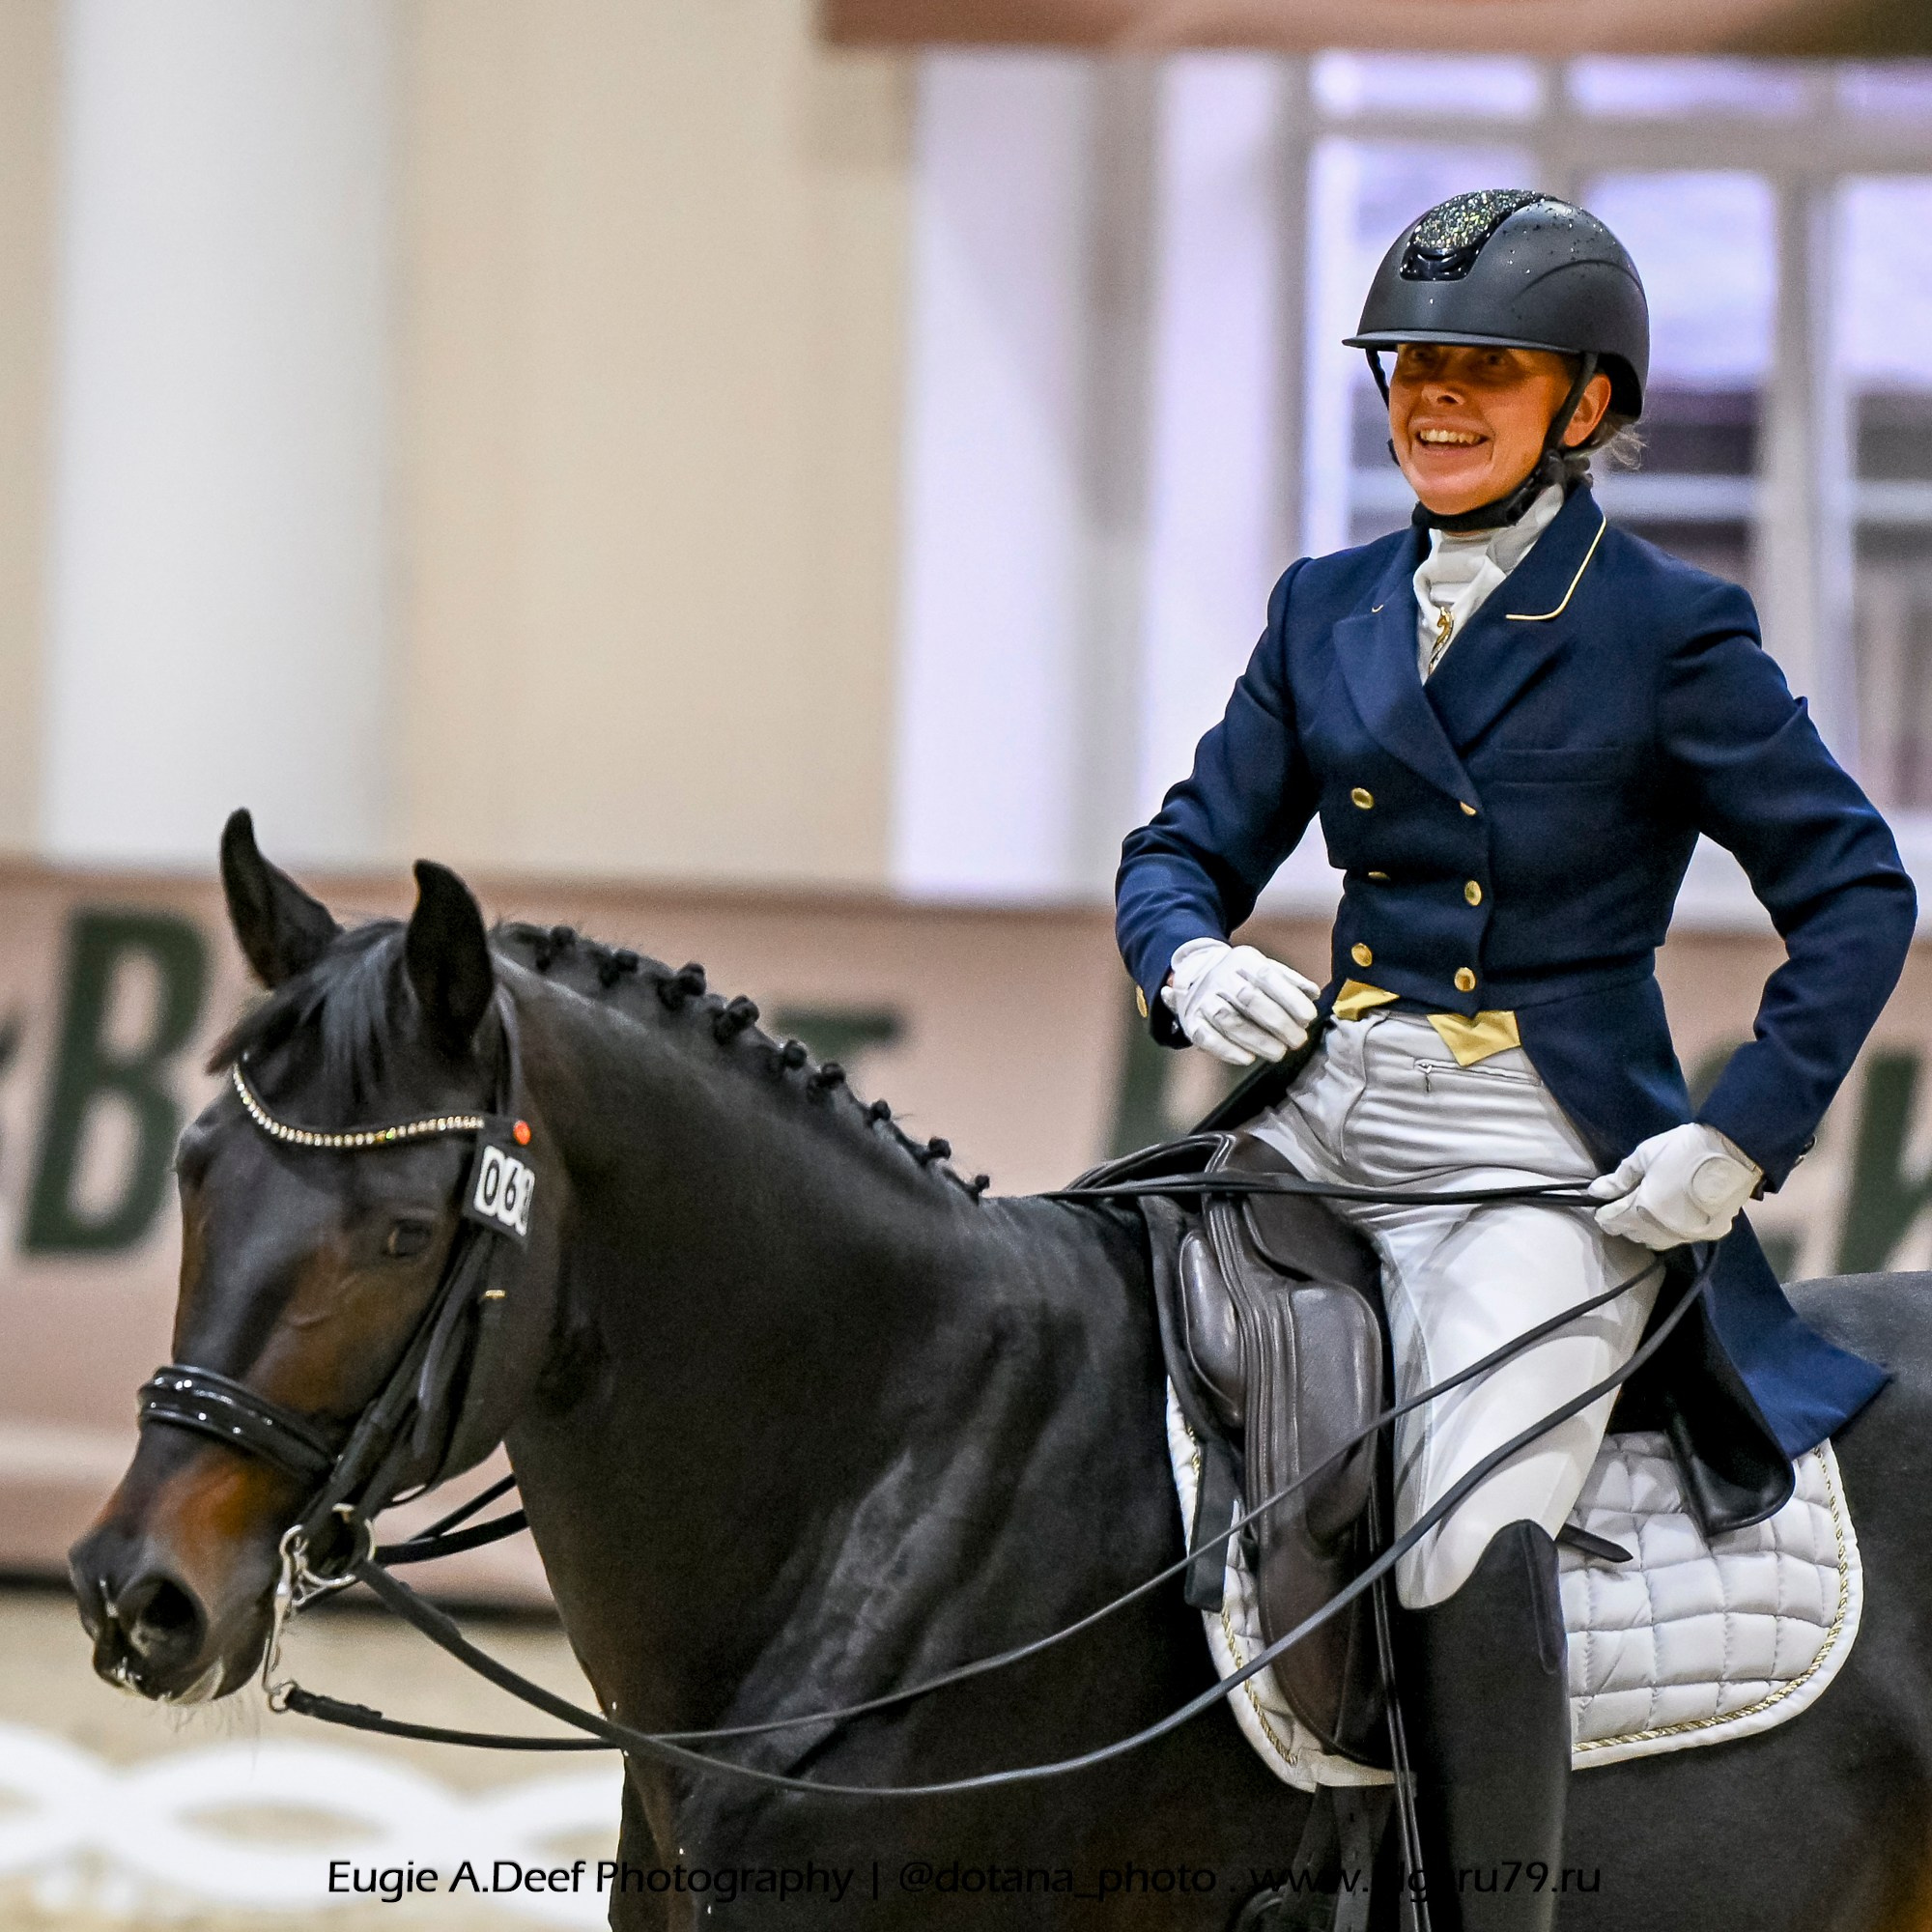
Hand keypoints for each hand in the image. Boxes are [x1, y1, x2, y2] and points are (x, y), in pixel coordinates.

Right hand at [1161, 939, 1318, 1067]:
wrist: (1196, 972)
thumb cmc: (1240, 976)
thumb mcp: (1264, 967)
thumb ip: (1290, 980)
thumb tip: (1313, 995)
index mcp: (1243, 961)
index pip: (1268, 976)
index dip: (1290, 998)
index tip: (1309, 1017)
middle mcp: (1220, 977)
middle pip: (1249, 999)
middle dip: (1278, 1023)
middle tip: (1298, 1040)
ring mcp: (1203, 999)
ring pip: (1228, 1020)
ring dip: (1257, 1040)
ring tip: (1278, 1053)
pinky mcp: (1191, 1020)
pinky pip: (1206, 1037)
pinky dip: (1227, 1050)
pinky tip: (1248, 1058)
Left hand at [1588, 1123, 1762, 1249]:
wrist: (1734, 1152)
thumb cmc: (1683, 1149)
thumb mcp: (1644, 1156)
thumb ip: (1619, 1178)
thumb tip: (1597, 1191)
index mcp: (1643, 1210)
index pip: (1613, 1222)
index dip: (1604, 1213)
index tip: (1603, 1205)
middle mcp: (1664, 1230)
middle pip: (1633, 1234)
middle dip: (1624, 1221)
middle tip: (1624, 1204)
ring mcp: (1689, 1235)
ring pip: (1657, 1241)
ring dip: (1647, 1229)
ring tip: (1647, 1211)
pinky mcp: (1710, 1233)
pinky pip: (1682, 1238)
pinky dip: (1672, 1230)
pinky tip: (1674, 1214)